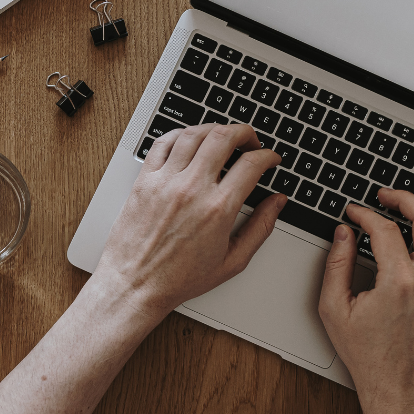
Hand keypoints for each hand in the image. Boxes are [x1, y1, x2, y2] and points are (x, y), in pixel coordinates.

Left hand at [91, 123, 286, 320]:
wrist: (135, 284)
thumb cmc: (179, 278)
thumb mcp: (232, 261)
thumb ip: (260, 228)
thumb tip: (277, 202)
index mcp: (218, 209)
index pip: (251, 164)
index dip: (268, 156)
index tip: (270, 158)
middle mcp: (191, 189)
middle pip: (223, 137)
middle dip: (244, 133)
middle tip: (250, 141)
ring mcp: (165, 181)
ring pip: (193, 134)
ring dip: (213, 129)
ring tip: (222, 138)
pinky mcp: (144, 180)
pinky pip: (162, 143)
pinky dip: (180, 134)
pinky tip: (189, 140)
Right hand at [318, 189, 413, 413]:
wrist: (402, 384)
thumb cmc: (370, 353)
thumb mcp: (335, 310)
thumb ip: (336, 265)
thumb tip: (343, 233)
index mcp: (398, 283)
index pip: (385, 228)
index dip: (365, 213)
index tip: (355, 212)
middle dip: (404, 198)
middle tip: (387, 196)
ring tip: (412, 206)